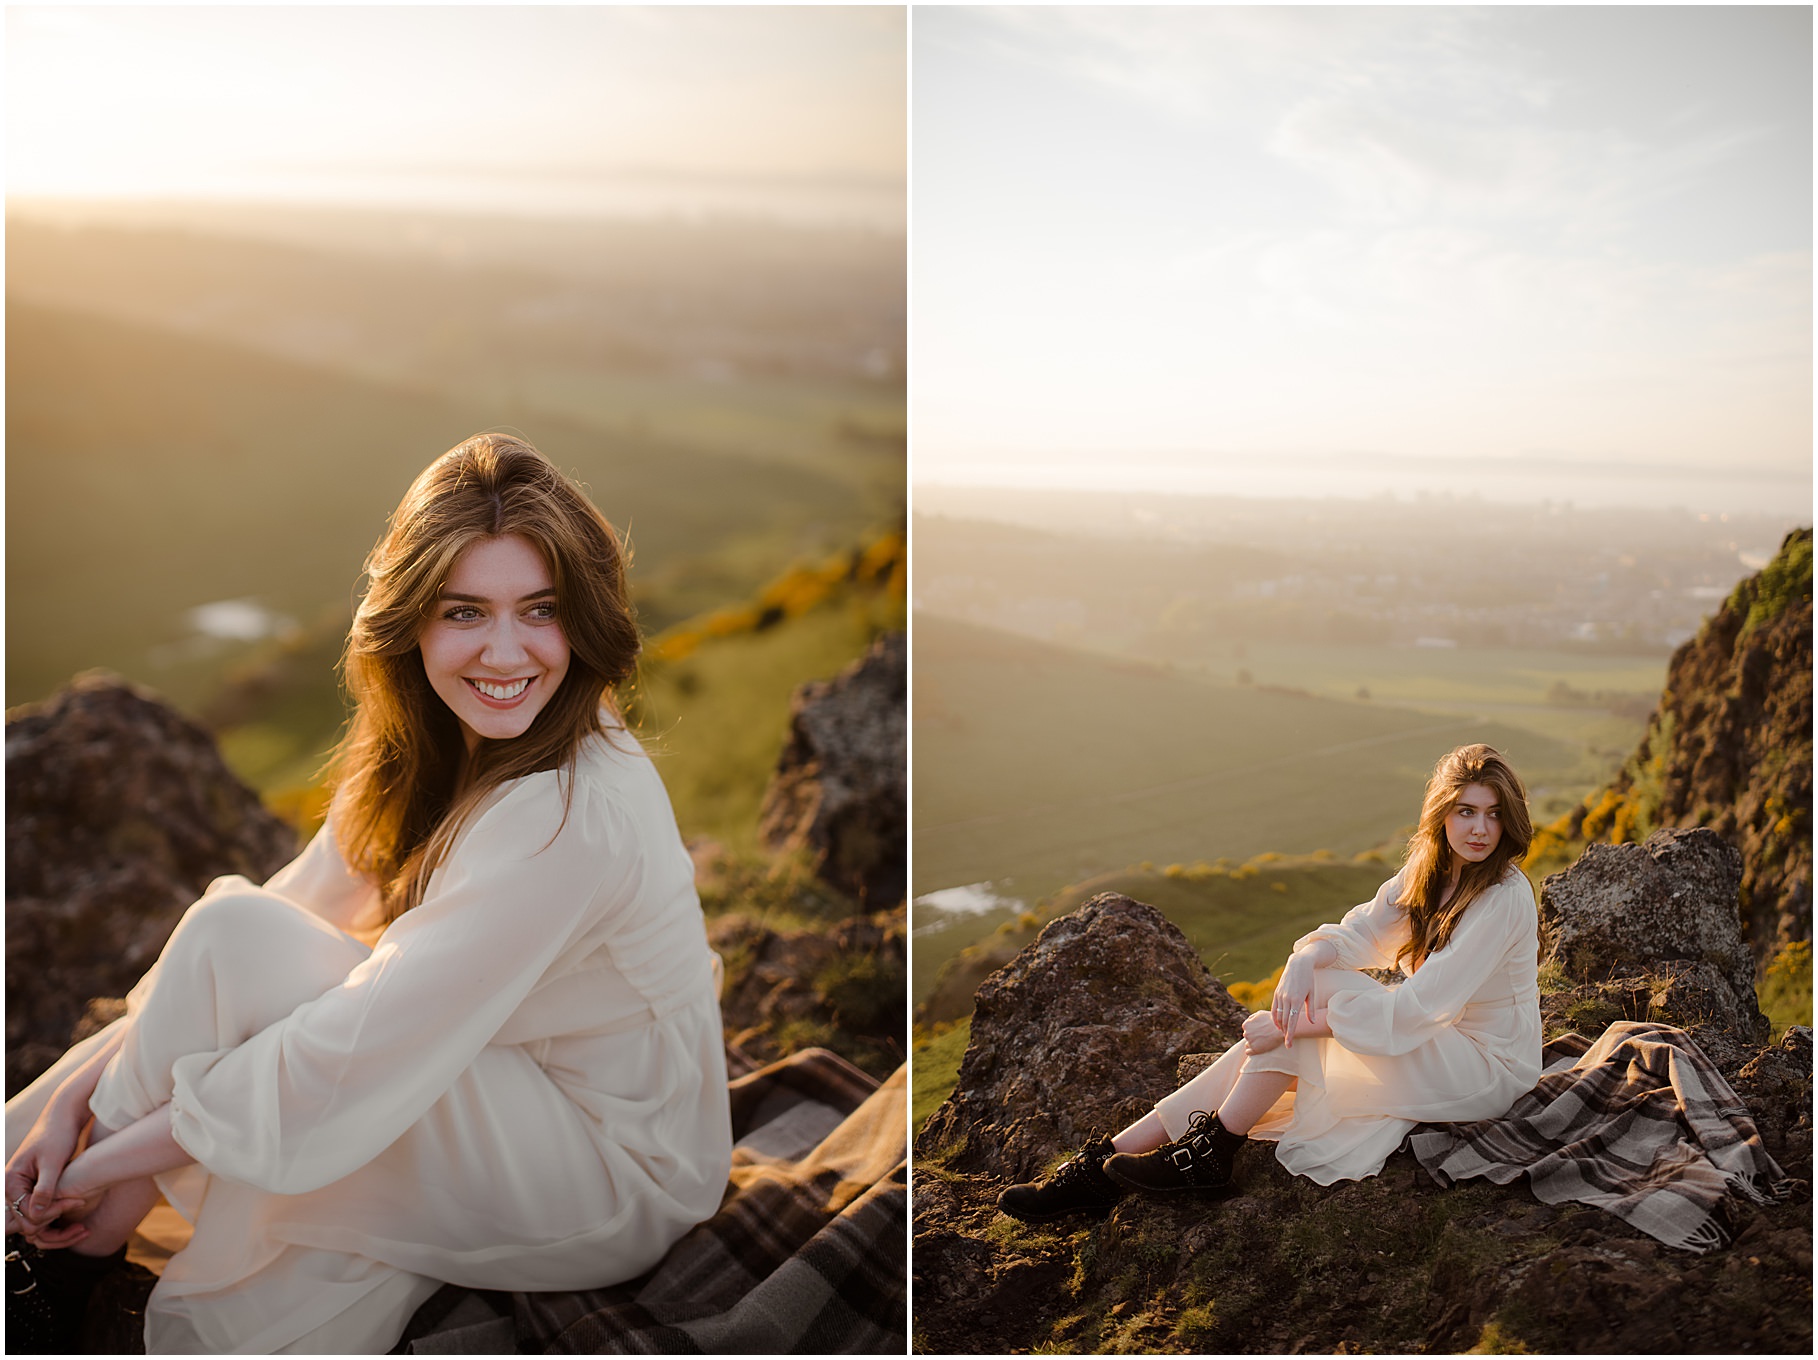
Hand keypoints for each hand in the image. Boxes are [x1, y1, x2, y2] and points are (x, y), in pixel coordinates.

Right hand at [5, 1102, 85, 1237]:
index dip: (52, 1212)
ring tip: (81, 1228)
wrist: (64, 1117)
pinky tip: (78, 1213)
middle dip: (53, 1225)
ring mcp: (23, 1190)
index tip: (77, 1202)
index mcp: (10, 1181)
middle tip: (81, 1226)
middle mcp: (12, 1189)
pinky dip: (58, 1216)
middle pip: (28, 1222)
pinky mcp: (35, 1190)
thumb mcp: (53, 1161)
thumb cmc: (58, 1133)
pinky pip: (43, 1212)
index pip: (26, 1213)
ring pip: (35, 1221)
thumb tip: (36, 1215)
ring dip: (56, 1227)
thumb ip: (44, 1188)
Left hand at [1242, 1010, 1283, 1055]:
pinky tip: (1257, 1049)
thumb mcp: (1261, 1014)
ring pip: (1247, 1044)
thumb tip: (1249, 1020)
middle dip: (1252, 1036)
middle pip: (1247, 1036)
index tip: (1259, 1030)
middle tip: (1262, 1036)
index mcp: (1246, 1025)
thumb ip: (1252, 1017)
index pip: (1246, 1028)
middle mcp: (1246, 1034)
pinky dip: (1251, 1051)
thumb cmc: (1272, 1021)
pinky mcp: (1255, 1050)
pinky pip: (1248, 1052)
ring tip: (1261, 1042)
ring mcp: (1250, 1042)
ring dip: (1252, 1043)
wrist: (1281, 1030)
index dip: (1253, 1028)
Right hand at [1271, 950, 1318, 1046]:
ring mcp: (1280, 995)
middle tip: (1287, 1042)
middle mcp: (1287, 998)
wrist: (1298, 964)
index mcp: (1297, 1000)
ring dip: (1279, 1025)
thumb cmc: (1308, 979)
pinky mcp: (1276, 992)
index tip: (1288, 1044)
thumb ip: (1310, 1009)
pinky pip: (1274, 1008)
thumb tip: (1312, 1022)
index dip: (1289, 1034)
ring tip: (1283, 1033)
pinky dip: (1275, 1017)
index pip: (1292, 1022)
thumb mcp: (1311, 994)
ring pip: (1277, 1015)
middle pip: (1283, 1020)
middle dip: (1284, 1032)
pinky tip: (1278, 1022)